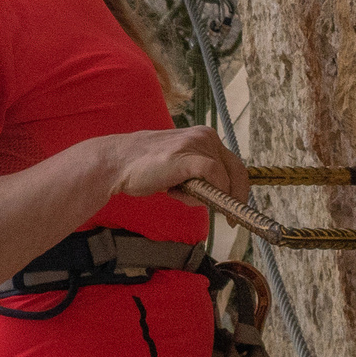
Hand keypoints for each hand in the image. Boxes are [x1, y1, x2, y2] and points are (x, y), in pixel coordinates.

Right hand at [98, 126, 247, 207]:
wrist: (117, 162)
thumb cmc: (145, 168)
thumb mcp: (180, 168)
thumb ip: (199, 176)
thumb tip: (219, 197)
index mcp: (205, 136)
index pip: (234, 164)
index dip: (239, 188)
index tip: (236, 207)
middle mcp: (205, 136)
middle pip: (237, 170)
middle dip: (235, 197)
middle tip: (230, 220)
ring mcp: (197, 145)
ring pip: (223, 178)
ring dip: (206, 196)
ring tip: (176, 192)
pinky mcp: (187, 157)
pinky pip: (215, 178)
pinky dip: (211, 192)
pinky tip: (186, 195)